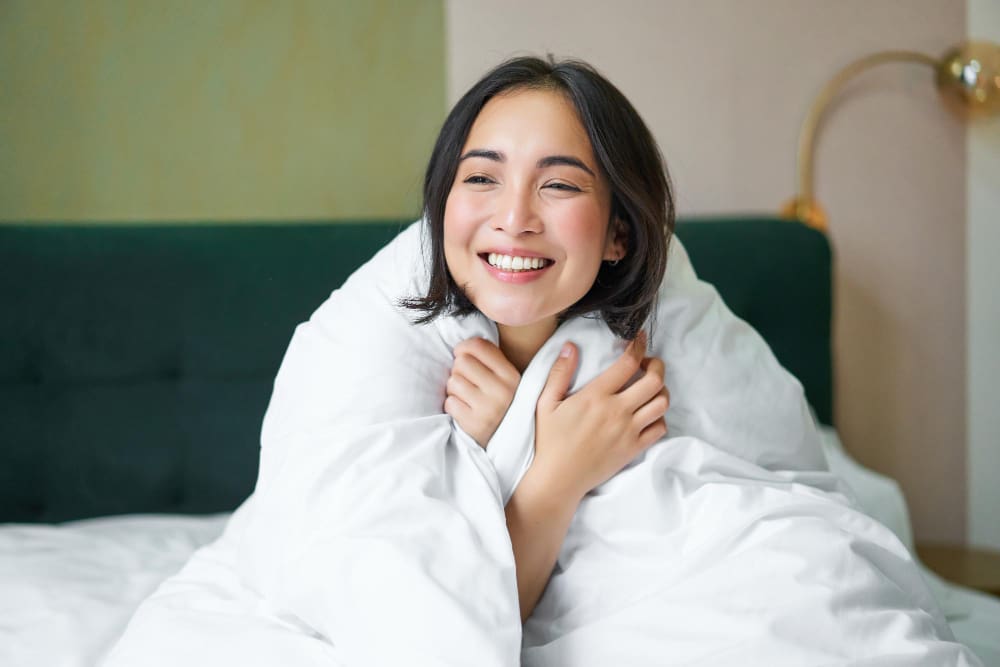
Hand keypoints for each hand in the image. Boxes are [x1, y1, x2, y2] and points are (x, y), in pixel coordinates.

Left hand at [444, 338, 520, 447]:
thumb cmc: (499, 402)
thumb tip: (460, 347)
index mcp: (511, 375)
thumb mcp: (505, 379)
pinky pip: (450, 402)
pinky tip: (464, 410)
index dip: (464, 348)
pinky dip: (453, 405)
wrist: (507, 443)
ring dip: (454, 389)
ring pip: (453, 381)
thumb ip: (489, 359)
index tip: (463, 356)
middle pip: (462, 362)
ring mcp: (488, 409)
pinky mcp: (474, 424)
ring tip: (466, 397)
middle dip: (459, 370)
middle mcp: (502, 391)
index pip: (479, 346)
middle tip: (467, 382)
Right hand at [532, 331, 669, 502]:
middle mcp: (617, 411)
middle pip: (654, 380)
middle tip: (648, 363)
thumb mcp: (546, 403)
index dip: (638, 346)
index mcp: (596, 396)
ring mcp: (628, 431)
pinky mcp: (634, 449)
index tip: (639, 338)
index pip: (628, 364)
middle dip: (657, 365)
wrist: (559, 479)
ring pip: (662, 403)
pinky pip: (660, 428)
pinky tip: (647, 413)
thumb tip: (571, 346)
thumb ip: (560, 373)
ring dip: (661, 390)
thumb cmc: (550, 440)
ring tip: (650, 387)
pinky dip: (659, 417)